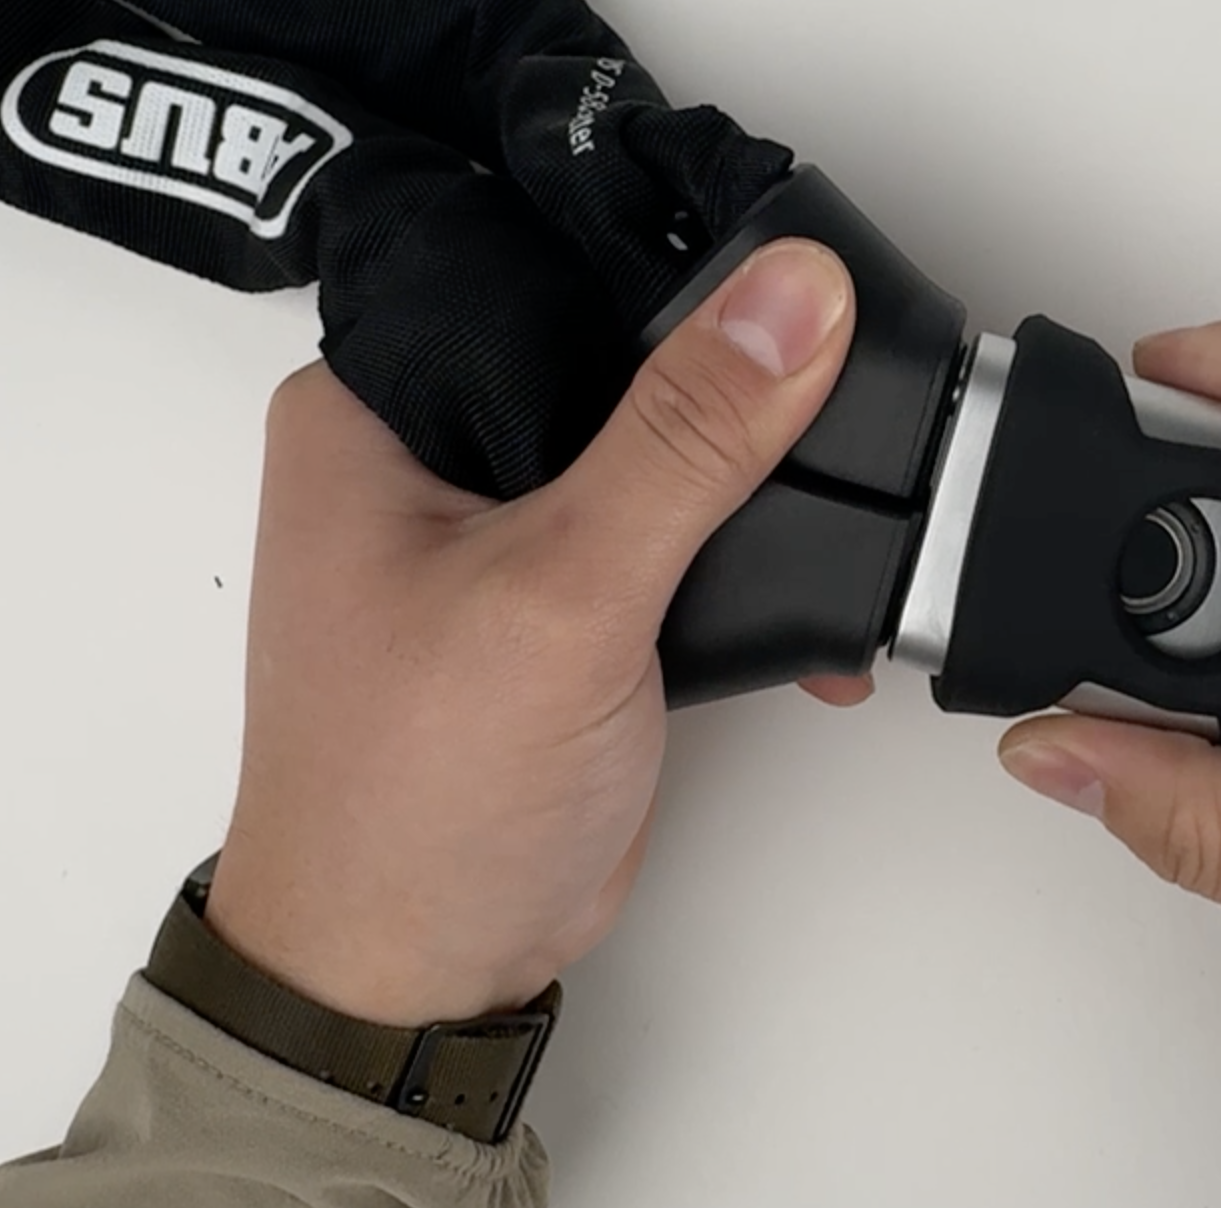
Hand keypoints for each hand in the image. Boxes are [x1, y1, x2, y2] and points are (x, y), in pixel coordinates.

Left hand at [204, 240, 856, 1027]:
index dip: (665, 255)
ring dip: (752, 471)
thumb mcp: (565, 588)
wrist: (424, 969)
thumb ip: (687, 438)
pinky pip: (678, 533)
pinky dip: (751, 553)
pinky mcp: (571, 603)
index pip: (536, 265)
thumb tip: (791, 296)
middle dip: (730, 372)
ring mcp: (507, 531)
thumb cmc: (417, 795)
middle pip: (611, 352)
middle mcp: (433, 455)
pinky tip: (814, 573)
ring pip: (657, 445)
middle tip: (844, 356)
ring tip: (846, 466)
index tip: (792, 251)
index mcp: (374, 409)